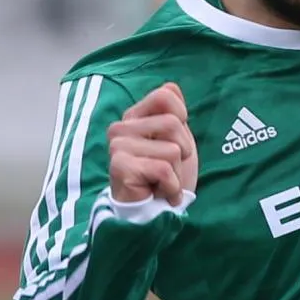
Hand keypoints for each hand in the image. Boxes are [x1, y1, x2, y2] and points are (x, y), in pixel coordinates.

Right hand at [108, 82, 198, 207]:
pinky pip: (164, 169)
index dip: (182, 118)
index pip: (166, 94)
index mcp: (134, 117)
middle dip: (182, 152)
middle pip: (173, 123)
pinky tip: (159, 193)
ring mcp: (117, 147)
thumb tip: (171, 86)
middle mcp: (121, 128)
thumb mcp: (176, 139)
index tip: (175, 143)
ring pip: (172, 149)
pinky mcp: (121, 167)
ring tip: (162, 182)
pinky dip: (171, 187)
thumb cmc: (164, 177)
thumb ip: (172, 112)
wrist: (153, 214)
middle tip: (168, 169)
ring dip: (176, 173)